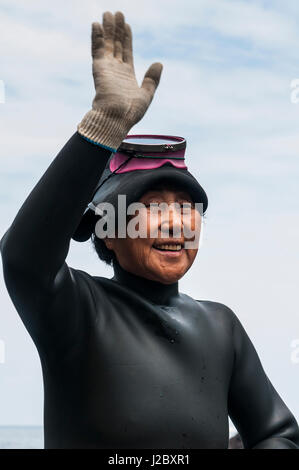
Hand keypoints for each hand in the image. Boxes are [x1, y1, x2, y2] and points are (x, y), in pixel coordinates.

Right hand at [78, 11, 162, 150]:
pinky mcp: (99, 69)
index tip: (127, 24)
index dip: (127, 38)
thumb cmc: (131, 113)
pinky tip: (96, 24)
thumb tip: (159, 63)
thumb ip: (152, 79)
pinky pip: (97, 49)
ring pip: (107, 44)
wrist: (117, 119)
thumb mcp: (147, 95)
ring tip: (108, 13)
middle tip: (116, 13)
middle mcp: (116, 70)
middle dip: (117, 29)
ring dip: (107, 29)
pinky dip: (96, 37)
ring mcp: (107, 69)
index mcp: (127, 76)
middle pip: (116, 45)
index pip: (126, 52)